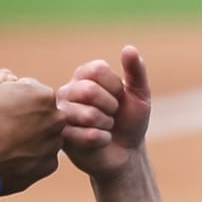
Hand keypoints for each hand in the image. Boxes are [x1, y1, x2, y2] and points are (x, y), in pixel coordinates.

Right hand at [0, 70, 64, 195]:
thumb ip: (4, 76)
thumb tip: (12, 79)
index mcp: (44, 95)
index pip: (33, 91)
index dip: (16, 98)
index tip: (2, 109)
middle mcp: (56, 119)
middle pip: (43, 113)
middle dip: (28, 117)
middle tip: (5, 126)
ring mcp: (54, 144)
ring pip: (45, 135)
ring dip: (31, 137)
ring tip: (8, 144)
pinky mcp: (49, 166)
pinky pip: (42, 156)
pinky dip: (30, 157)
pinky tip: (13, 157)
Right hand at [56, 46, 151, 178]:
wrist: (126, 153)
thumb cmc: (130, 121)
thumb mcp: (140, 94)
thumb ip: (136, 71)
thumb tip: (129, 48)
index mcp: (84, 76)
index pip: (97, 69)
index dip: (115, 86)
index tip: (119, 97)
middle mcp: (68, 92)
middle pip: (88, 91)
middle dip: (110, 107)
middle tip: (112, 115)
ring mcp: (61, 115)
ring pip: (87, 114)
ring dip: (106, 124)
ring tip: (105, 127)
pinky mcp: (61, 138)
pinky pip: (85, 136)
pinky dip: (102, 139)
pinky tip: (100, 141)